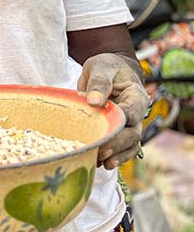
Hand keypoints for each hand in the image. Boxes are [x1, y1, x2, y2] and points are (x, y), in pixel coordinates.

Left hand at [78, 54, 147, 169]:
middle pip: (133, 133)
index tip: (107, 130)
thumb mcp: (101, 68)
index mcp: (135, 96)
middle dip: (118, 144)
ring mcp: (129, 125)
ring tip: (102, 163)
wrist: (108, 71)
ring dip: (117, 155)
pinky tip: (100, 163)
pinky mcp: (119, 132)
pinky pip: (121, 149)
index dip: (121, 122)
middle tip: (101, 151)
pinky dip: (113, 157)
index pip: (132, 112)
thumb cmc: (106, 68)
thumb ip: (99, 82)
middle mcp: (136, 113)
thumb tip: (94, 101)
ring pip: (129, 145)